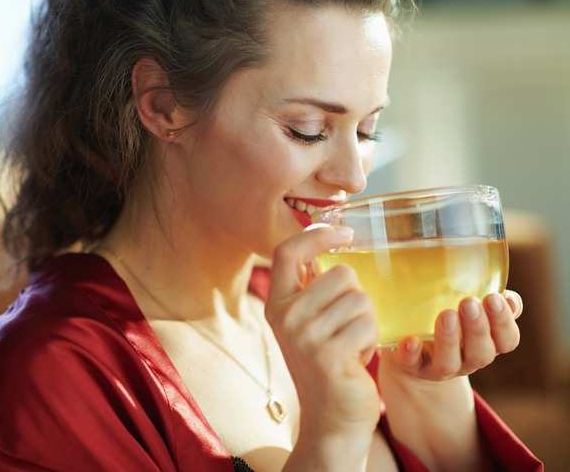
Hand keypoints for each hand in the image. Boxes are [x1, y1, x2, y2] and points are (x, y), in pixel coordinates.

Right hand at [266, 225, 380, 437]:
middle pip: (342, 274)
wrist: (332, 418)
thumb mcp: (310, 322)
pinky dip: (371, 342)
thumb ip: (314, 288)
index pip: (287, 251)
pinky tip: (356, 361)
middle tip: (346, 329)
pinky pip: (367, 325)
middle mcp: (285, 316)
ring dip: (366, 323)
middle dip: (357, 298)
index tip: (345, 232)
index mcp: (278, 303)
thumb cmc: (328, 364)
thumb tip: (334, 239)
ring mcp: (304, 335)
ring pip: (360, 300)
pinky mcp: (328, 354)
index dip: (316, 234)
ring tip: (351, 347)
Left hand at [379, 290, 522, 380]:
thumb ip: (484, 292)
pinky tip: (409, 340)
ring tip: (446, 315)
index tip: (496, 298)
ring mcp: (439, 366)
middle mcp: (466, 358)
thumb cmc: (444, 317)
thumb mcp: (466, 305)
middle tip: (469, 303)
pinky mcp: (411, 367)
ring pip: (450, 362)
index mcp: (486, 342)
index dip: (504, 322)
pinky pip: (412, 364)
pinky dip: (411, 353)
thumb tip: (502, 285)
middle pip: (482, 352)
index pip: (507, 339)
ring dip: (450, 339)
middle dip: (477, 328)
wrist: (410, 351)